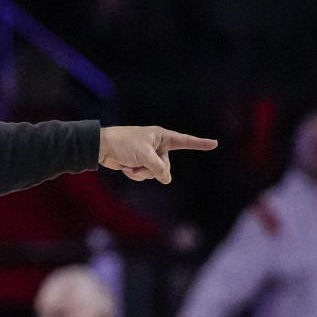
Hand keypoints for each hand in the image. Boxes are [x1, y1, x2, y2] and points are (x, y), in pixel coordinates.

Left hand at [98, 126, 217, 183]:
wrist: (102, 147)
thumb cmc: (123, 144)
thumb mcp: (145, 156)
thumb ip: (159, 168)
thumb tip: (166, 179)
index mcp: (161, 136)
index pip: (185, 141)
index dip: (199, 144)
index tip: (214, 144)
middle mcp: (157, 146)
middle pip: (165, 166)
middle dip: (152, 169)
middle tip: (138, 161)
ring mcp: (148, 155)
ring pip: (154, 174)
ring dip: (141, 172)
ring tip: (129, 163)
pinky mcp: (138, 163)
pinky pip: (143, 175)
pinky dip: (134, 174)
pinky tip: (124, 167)